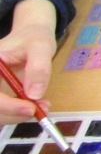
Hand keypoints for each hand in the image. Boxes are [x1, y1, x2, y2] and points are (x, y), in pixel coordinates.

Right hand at [0, 0, 56, 123]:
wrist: (32, 37)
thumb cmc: (33, 38)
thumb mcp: (40, 47)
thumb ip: (38, 68)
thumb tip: (35, 94)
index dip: (6, 105)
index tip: (30, 108)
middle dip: (12, 113)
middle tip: (39, 110)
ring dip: (17, 116)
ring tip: (42, 107)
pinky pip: (3, 112)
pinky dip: (18, 114)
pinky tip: (36, 106)